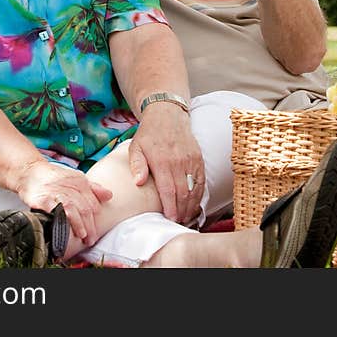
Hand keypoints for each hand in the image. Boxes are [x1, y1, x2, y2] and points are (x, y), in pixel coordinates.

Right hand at [16, 160, 112, 248]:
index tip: (96, 231)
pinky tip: (65, 228)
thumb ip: (93, 189)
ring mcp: (57, 193)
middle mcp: (71, 188)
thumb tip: (109, 196)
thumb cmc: (55, 178)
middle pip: (85, 209)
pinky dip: (62, 220)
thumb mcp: (77, 179)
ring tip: (83, 236)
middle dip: (90, 226)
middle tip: (91, 239)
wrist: (30, 172)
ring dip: (79, 224)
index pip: (93, 204)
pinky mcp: (44, 199)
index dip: (95, 219)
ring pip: (73, 210)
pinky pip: (55, 210)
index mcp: (81, 183)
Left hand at [128, 104, 204, 224]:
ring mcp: (191, 160)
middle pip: (183, 193)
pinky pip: (201, 180)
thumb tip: (138, 183)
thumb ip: (137, 165)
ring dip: (191, 205)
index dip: (170, 207)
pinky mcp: (198, 159)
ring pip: (194, 188)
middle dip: (181, 210)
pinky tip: (194, 203)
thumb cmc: (149, 134)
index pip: (168, 190)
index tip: (170, 218)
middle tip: (177, 221)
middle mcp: (179, 162)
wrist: (167, 115)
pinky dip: (199, 194)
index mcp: (162, 161)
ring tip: (185, 216)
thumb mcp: (136, 147)